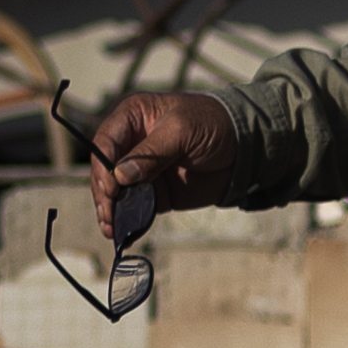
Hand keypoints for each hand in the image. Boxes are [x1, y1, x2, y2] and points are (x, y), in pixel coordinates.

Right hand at [80, 85, 247, 244]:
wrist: (244, 148)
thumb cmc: (213, 124)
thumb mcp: (182, 131)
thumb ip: (151, 153)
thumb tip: (121, 176)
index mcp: (132, 118)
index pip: (105, 142)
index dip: (103, 166)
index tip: (111, 188)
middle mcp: (131, 143)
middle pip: (105, 170)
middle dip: (104, 193)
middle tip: (109, 214)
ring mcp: (141, 170)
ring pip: (115, 192)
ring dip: (111, 210)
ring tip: (112, 228)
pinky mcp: (154, 191)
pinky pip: (135, 206)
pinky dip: (128, 218)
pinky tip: (124, 230)